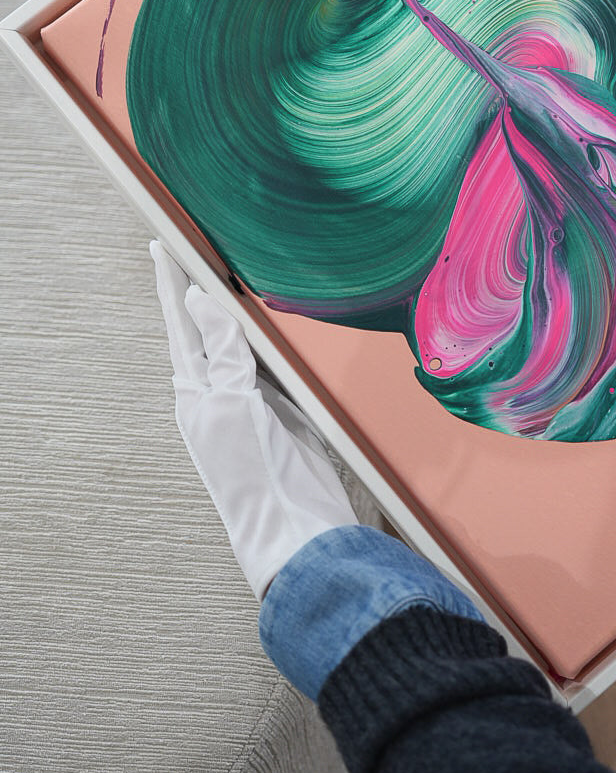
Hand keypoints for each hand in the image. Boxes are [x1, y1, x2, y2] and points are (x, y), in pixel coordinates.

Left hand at [151, 241, 358, 598]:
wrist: (295, 526)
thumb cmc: (254, 474)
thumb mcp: (231, 404)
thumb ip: (221, 352)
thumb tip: (197, 299)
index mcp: (196, 392)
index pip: (181, 325)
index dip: (172, 284)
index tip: (163, 246)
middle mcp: (219, 393)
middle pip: (207, 329)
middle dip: (199, 290)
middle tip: (194, 247)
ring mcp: (253, 402)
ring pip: (241, 343)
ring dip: (235, 310)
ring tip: (228, 273)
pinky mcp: (287, 411)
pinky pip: (274, 363)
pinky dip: (270, 338)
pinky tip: (275, 324)